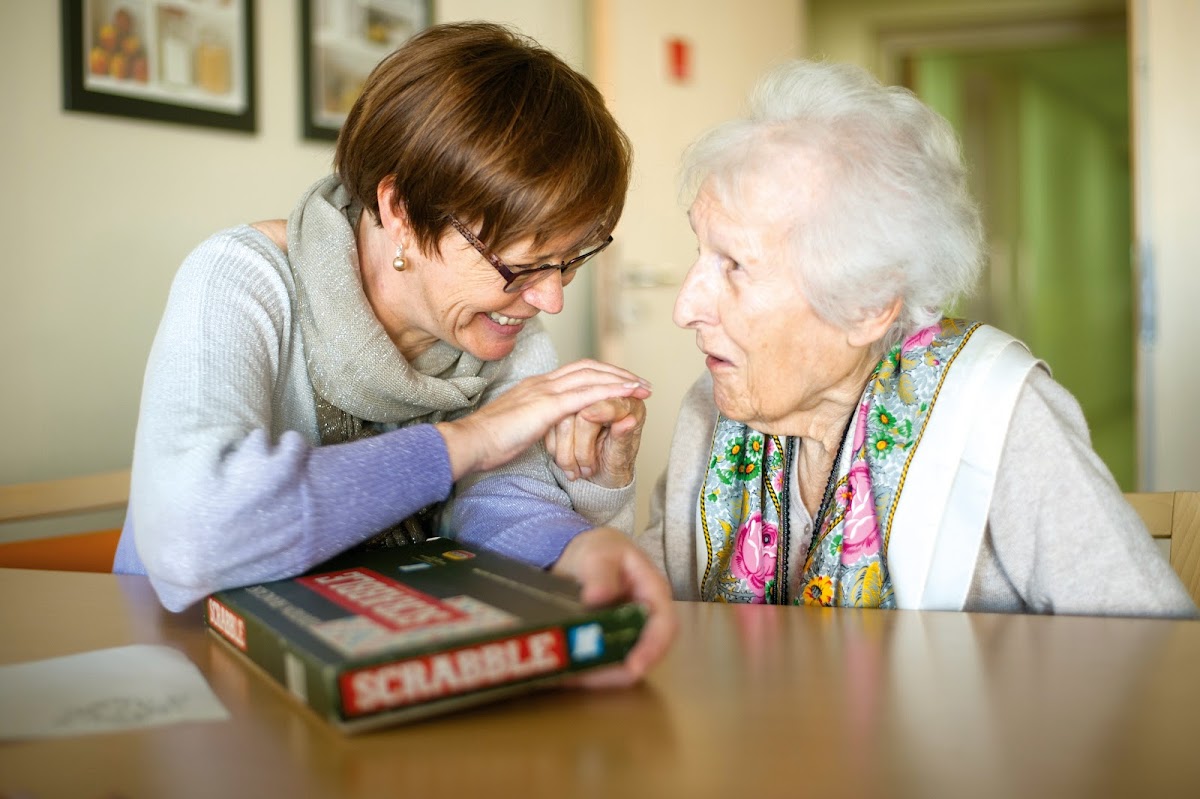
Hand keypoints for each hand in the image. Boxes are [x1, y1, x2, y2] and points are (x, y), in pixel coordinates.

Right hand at [435, 360, 650, 480]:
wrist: (471, 442)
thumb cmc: (489, 441)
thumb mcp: (518, 426)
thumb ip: (535, 420)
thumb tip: (547, 426)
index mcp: (535, 386)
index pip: (574, 372)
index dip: (600, 374)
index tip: (620, 382)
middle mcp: (542, 382)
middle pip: (588, 367)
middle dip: (617, 373)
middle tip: (640, 382)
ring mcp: (545, 391)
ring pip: (591, 377)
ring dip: (620, 380)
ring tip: (643, 387)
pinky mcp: (547, 406)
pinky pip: (587, 394)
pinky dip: (611, 391)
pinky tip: (628, 394)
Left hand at [551, 527, 676, 688]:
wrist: (584, 554)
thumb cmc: (601, 550)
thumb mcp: (599, 553)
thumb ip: (600, 572)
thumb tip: (597, 598)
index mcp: (653, 592)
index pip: (665, 624)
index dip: (653, 648)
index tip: (635, 667)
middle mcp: (646, 617)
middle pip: (644, 653)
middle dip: (619, 671)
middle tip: (589, 678)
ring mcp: (629, 632)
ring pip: (622, 664)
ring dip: (599, 675)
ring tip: (571, 676)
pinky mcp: (611, 642)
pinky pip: (603, 662)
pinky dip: (586, 670)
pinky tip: (564, 672)